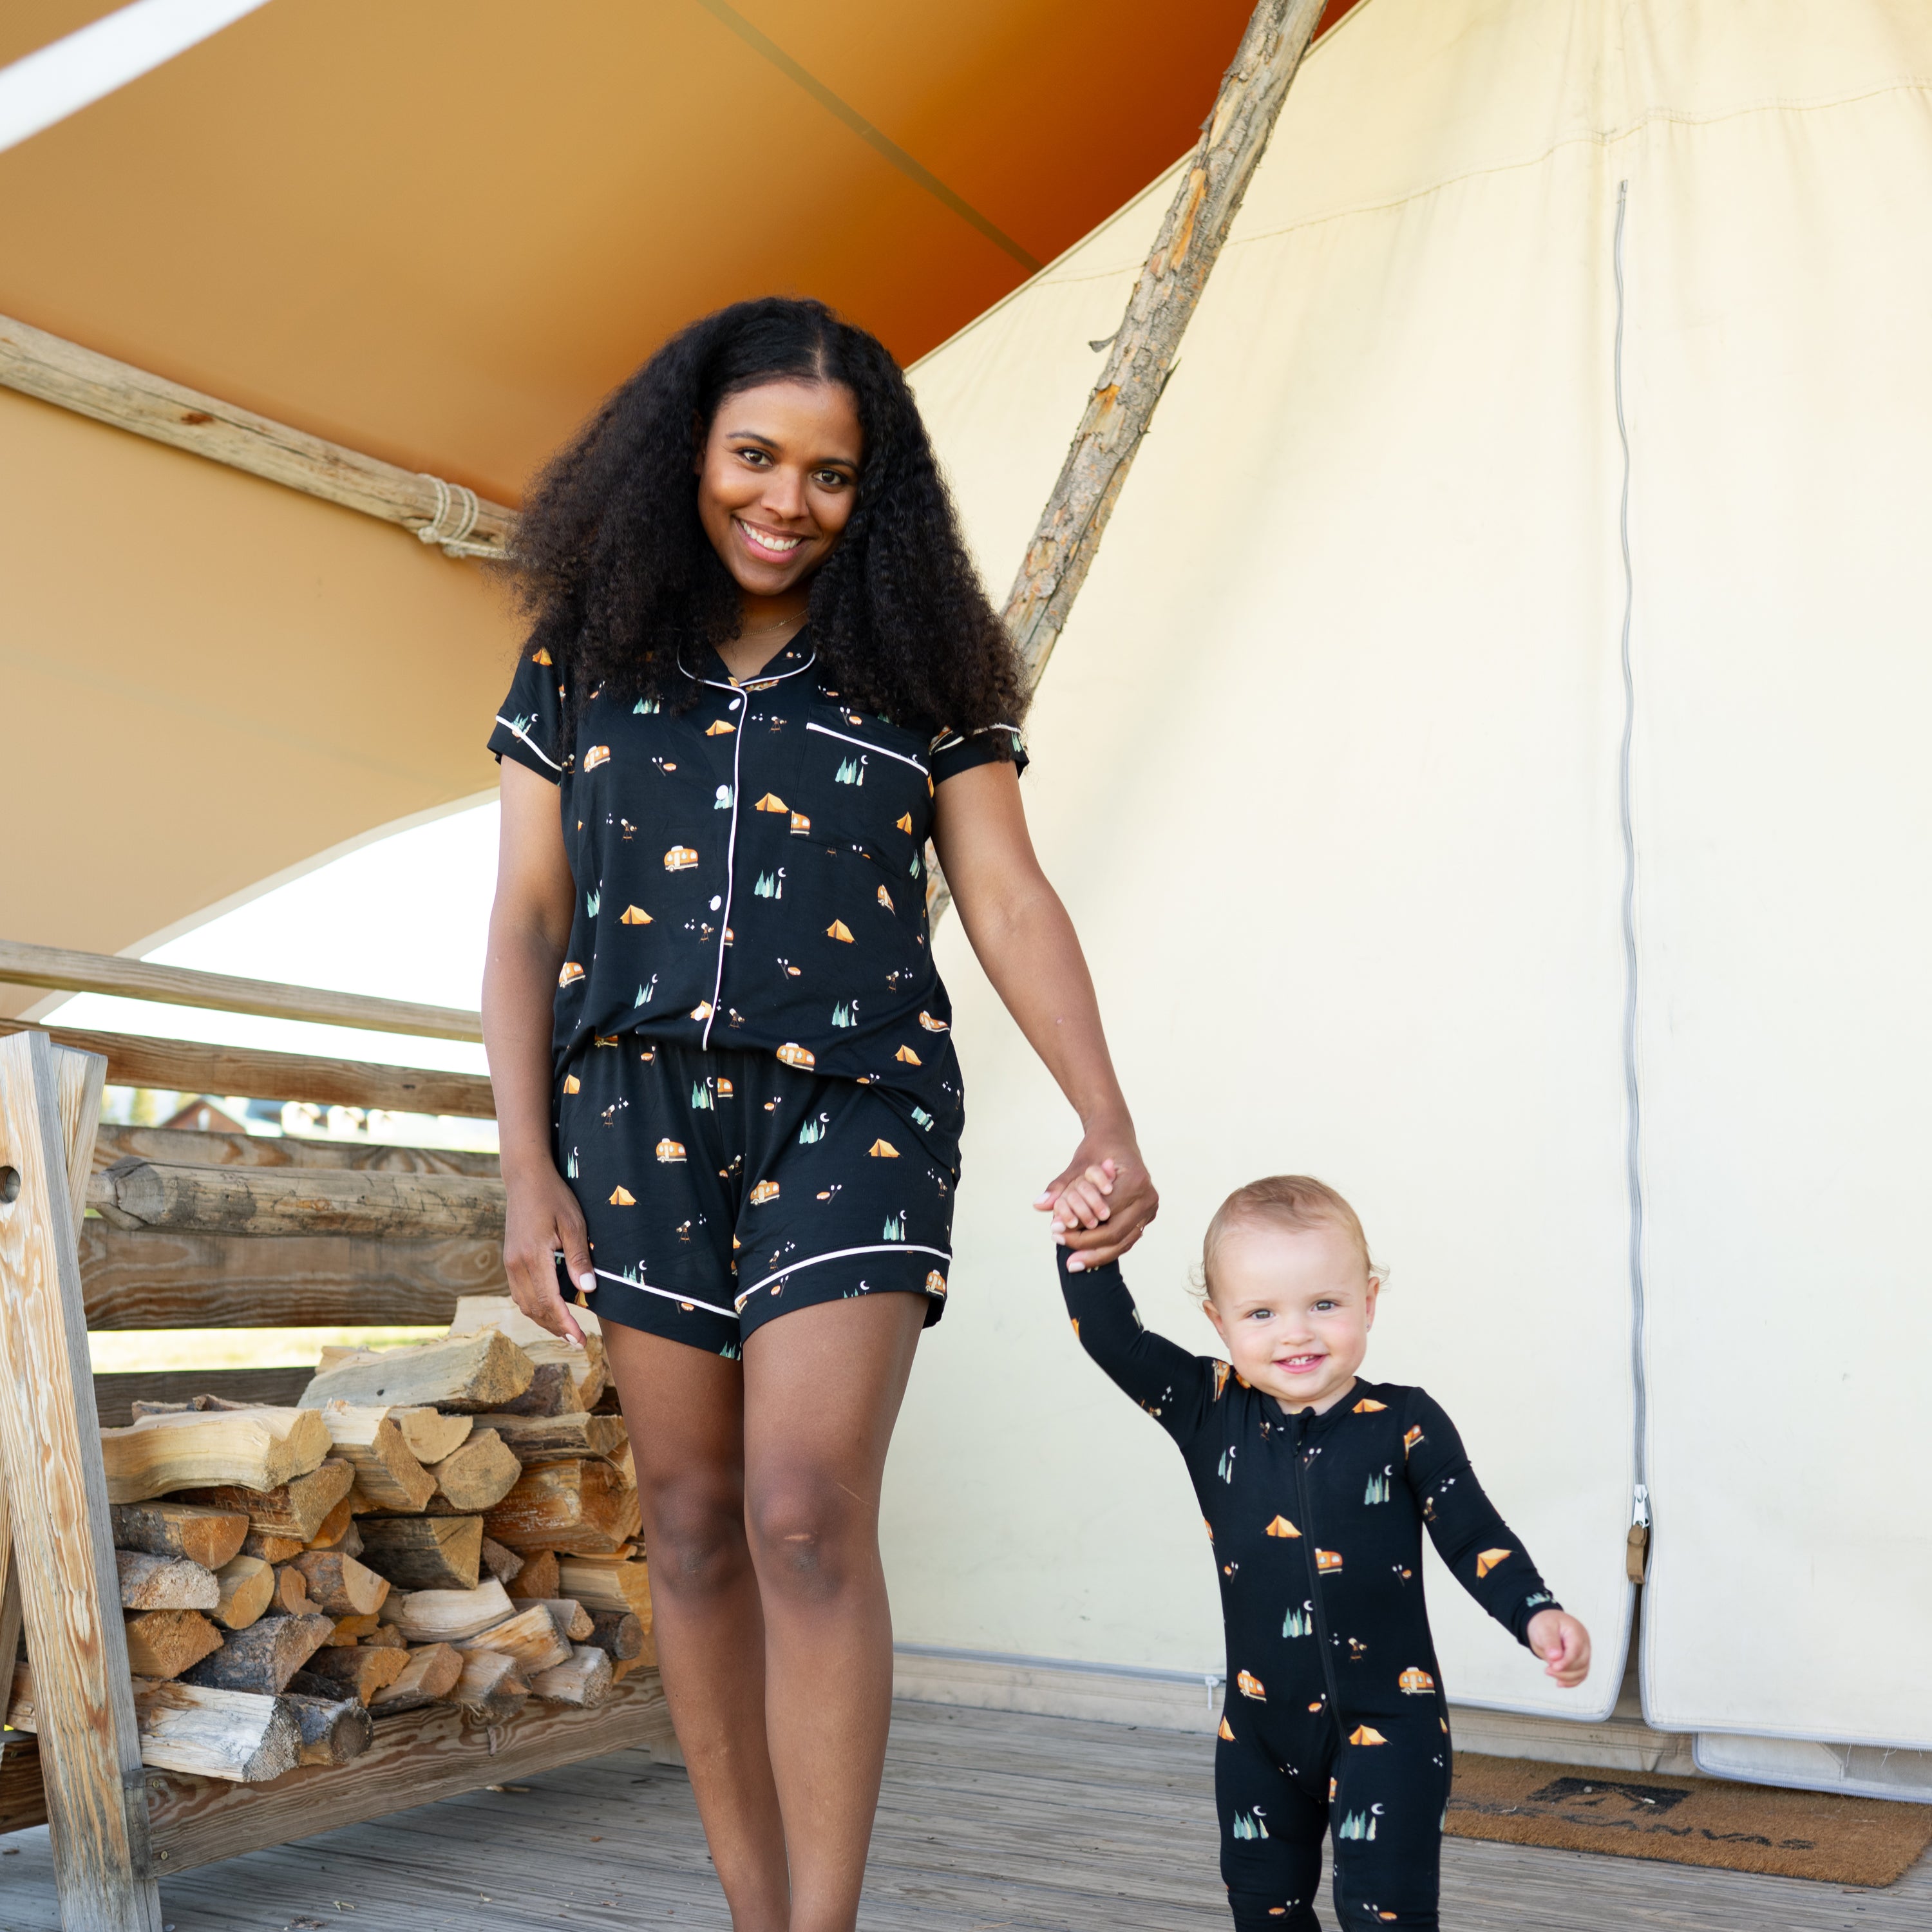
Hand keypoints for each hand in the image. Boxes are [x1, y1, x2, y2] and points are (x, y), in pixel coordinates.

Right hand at [501, 1161, 591, 1347]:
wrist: (525, 1178)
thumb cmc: (554, 1197)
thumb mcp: (574, 1223)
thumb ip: (579, 1258)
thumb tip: (588, 1291)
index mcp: (533, 1256)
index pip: (549, 1301)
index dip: (565, 1324)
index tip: (580, 1340)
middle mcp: (516, 1264)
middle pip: (535, 1309)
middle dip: (556, 1328)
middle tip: (578, 1342)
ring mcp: (509, 1263)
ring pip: (524, 1304)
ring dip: (544, 1321)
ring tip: (566, 1332)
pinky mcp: (509, 1260)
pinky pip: (519, 1293)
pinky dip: (534, 1307)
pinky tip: (549, 1311)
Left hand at [1034, 1139, 1158, 1271]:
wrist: (1117, 1138)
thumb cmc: (1097, 1148)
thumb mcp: (1077, 1165)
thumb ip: (1060, 1186)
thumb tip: (1039, 1205)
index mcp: (1135, 1181)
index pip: (1104, 1215)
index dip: (1078, 1228)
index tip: (1054, 1232)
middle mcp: (1148, 1197)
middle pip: (1116, 1233)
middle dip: (1087, 1247)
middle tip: (1065, 1259)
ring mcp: (1150, 1208)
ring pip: (1124, 1242)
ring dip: (1098, 1255)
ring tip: (1074, 1263)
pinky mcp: (1147, 1216)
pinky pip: (1127, 1238)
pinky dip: (1107, 1249)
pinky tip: (1087, 1257)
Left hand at [1526, 1609, 1590, 1687]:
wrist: (1545, 1624)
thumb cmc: (1545, 1623)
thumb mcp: (1544, 1628)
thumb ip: (1550, 1642)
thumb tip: (1555, 1657)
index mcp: (1576, 1631)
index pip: (1576, 1650)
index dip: (1566, 1662)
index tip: (1553, 1667)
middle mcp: (1584, 1643)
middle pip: (1581, 1663)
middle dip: (1564, 1670)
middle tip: (1547, 1669)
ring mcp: (1583, 1653)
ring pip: (1582, 1671)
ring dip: (1566, 1677)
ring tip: (1549, 1672)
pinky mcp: (1579, 1662)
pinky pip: (1580, 1675)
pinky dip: (1571, 1681)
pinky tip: (1560, 1683)